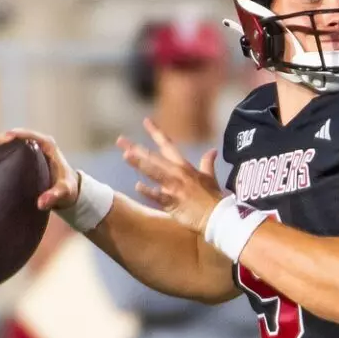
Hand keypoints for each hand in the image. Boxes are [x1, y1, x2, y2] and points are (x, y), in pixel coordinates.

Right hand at [0, 129, 78, 210]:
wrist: (69, 193)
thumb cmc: (68, 190)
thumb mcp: (65, 193)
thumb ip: (55, 196)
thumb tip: (42, 203)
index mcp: (46, 144)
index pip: (25, 136)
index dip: (7, 137)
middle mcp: (33, 144)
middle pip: (8, 138)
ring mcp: (23, 151)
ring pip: (0, 145)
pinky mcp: (17, 159)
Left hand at [118, 118, 223, 233]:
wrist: (218, 216)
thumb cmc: (213, 198)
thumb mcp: (210, 177)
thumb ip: (208, 163)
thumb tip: (212, 151)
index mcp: (185, 167)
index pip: (168, 145)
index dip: (156, 132)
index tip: (145, 121)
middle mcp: (178, 174)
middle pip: (154, 158)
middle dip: (137, 149)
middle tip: (120, 141)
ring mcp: (175, 188)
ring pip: (155, 172)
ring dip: (140, 163)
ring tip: (125, 155)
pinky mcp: (173, 203)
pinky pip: (158, 196)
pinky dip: (148, 191)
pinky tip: (137, 186)